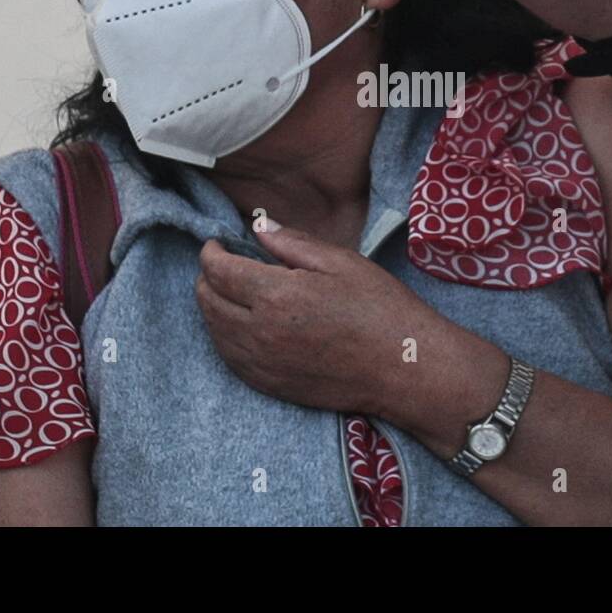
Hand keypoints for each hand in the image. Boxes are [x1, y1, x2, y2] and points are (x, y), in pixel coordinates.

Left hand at [195, 222, 443, 414]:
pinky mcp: (270, 385)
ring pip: (213, 332)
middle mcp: (260, 333)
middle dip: (208, 277)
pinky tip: (240, 325)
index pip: (219, 270)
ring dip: (213, 307)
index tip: (217, 243)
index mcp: (277, 295)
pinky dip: (224, 336)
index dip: (211, 252)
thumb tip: (259, 227)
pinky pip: (229, 358)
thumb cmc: (380, 309)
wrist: (404, 368)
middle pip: (207, 301)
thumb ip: (292, 244)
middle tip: (224, 264)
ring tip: (230, 291)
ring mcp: (262, 364)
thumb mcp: (341, 262)